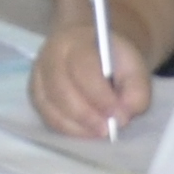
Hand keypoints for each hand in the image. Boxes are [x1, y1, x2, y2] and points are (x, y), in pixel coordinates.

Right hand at [31, 4, 151, 143]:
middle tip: (108, 130)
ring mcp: (39, 76)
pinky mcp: (36, 95)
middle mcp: (50, 56)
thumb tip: (123, 116)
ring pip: (51, 107)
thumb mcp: (134, 67)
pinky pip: (47, 117)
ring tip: (100, 132)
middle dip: (87, 114)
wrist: (93, 49)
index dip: (100, 95)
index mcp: (75, 40)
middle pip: (61, 89)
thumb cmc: (114, 59)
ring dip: (77, 125)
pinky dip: (68, 130)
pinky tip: (87, 132)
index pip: (82, 67)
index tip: (119, 116)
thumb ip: (137, 90)